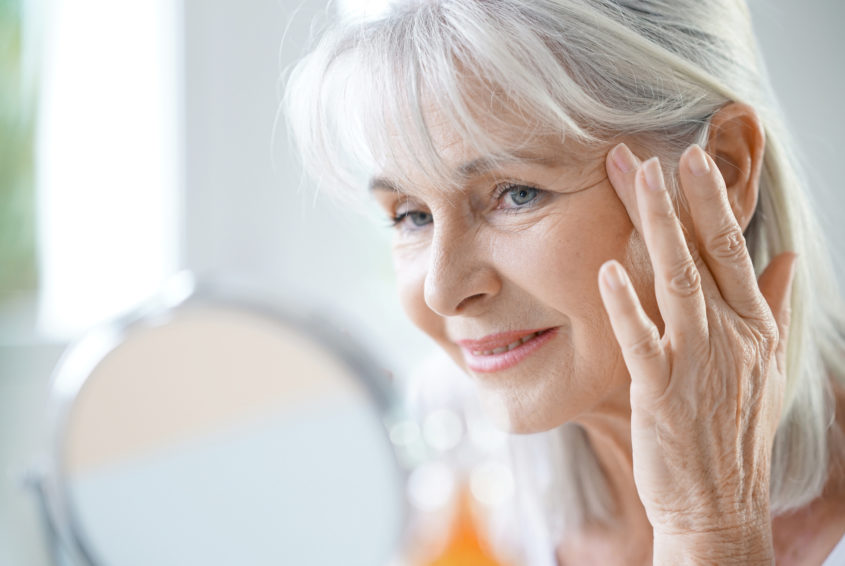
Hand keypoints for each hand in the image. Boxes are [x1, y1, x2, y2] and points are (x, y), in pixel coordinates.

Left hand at [598, 142, 795, 563]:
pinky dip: (626, 305)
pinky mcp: (661, 392)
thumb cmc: (734, 430)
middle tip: (661, 149)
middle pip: (706, 252)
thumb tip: (783, 259)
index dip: (711, 200)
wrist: (719, 502)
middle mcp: (730, 336)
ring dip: (657, 227)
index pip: (731, 249)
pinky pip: (643, 340)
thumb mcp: (767, 364)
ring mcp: (697, 362)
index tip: (692, 156)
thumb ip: (773, 306)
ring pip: (677, 281)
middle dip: (684, 197)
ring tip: (636, 179)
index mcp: (753, 325)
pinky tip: (607, 270)